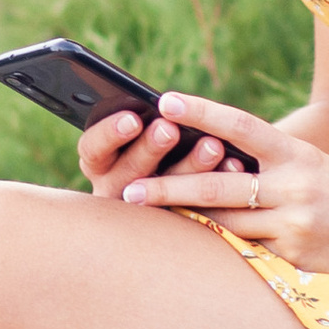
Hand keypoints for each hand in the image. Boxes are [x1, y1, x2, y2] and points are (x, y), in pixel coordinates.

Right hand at [74, 103, 238, 199]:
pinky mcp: (176, 227)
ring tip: (213, 146)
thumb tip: (168, 102)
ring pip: (162, 198)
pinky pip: (195, 210)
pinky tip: (236, 164)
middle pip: (126, 174)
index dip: (109, 134)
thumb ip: (148, 122)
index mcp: (101, 162)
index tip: (133, 119)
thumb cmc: (156, 147)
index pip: (92, 149)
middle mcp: (115, 191)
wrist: (179, 205)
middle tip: (169, 129)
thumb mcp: (143, 131)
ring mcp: (144, 214)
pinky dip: (218, 188)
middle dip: (149, 149)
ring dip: (188, 168)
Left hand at [93, 88, 328, 287]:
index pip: (243, 127)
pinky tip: (197, 245)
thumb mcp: (315, 168)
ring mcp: (294, 225)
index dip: (203, 113)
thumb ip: (270, 166)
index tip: (166, 101)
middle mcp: (295, 187)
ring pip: (228, 222)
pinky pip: (248, 249)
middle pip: (219, 187)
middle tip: (130, 191)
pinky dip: (226, 242)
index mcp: (299, 155)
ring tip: (147, 214)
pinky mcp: (295, 257)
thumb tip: (215, 163)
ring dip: (190, 219)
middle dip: (170, 188)